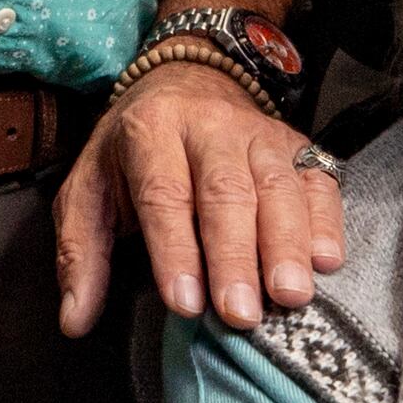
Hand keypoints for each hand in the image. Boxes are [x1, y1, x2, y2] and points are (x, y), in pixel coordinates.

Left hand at [56, 62, 346, 334]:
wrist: (185, 80)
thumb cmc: (133, 153)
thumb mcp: (89, 190)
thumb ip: (82, 255)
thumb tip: (75, 321)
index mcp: (150, 131)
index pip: (163, 194)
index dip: (174, 250)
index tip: (185, 304)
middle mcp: (209, 125)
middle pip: (226, 191)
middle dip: (234, 256)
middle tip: (240, 313)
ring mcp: (260, 133)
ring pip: (277, 186)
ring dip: (286, 244)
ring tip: (290, 296)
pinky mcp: (297, 144)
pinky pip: (318, 180)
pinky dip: (326, 221)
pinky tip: (327, 261)